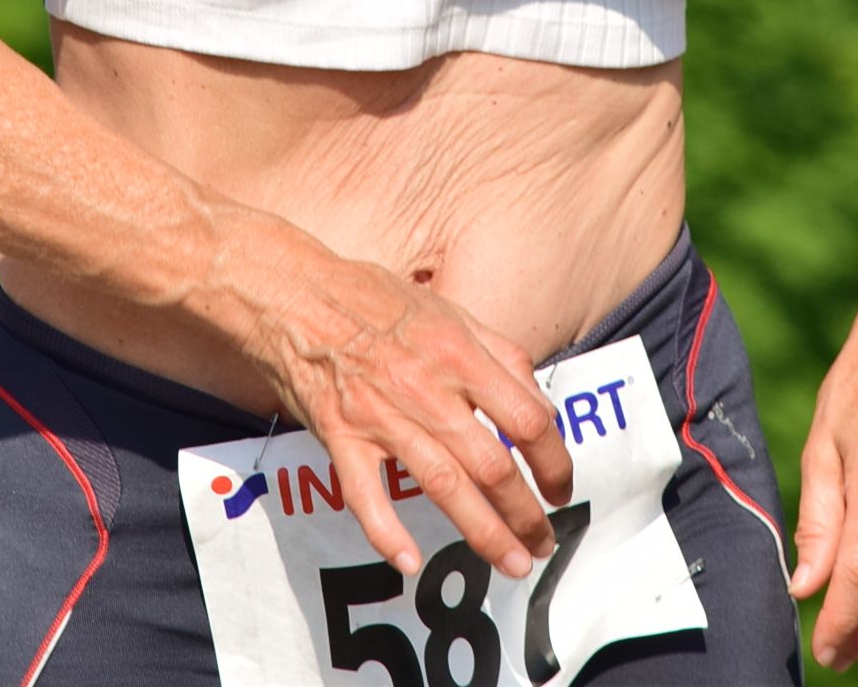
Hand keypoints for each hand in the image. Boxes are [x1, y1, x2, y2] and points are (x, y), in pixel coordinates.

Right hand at [240, 248, 579, 581]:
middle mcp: (427, 388)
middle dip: (526, 514)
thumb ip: (499, 354)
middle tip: (543, 544)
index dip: (555, 462)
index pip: (528, 419)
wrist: (295, 294)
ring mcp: (382, 416)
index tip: (562, 488)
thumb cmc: (374, 299)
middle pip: (493, 464)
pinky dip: (386, 530)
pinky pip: (365, 494)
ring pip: (443, 486)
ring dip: (483, 533)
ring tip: (511, 563)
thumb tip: (537, 404)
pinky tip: (409, 562)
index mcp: (460, 353)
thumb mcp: (450, 310)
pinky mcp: (340, 435)